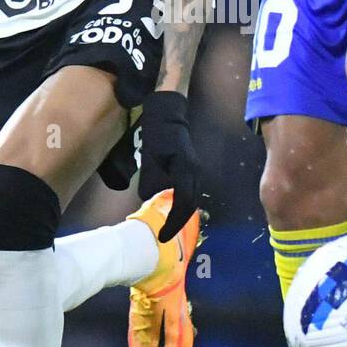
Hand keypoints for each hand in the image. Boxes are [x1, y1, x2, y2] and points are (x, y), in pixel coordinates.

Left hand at [137, 91, 200, 241]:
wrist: (169, 111)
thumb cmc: (158, 131)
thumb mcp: (151, 158)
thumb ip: (153, 182)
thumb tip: (151, 201)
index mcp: (186, 169)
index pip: (183, 203)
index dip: (174, 222)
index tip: (163, 235)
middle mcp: (195, 171)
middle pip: (190, 204)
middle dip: (178, 222)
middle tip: (164, 235)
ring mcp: (196, 169)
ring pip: (191, 198)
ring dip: (180, 214)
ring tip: (166, 226)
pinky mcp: (192, 168)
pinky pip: (189, 190)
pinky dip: (180, 203)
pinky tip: (170, 209)